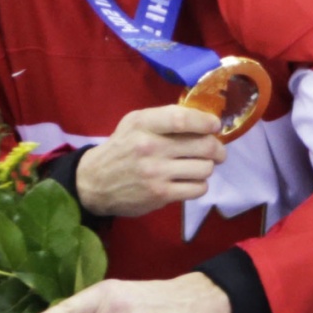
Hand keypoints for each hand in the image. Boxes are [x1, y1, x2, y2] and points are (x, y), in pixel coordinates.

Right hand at [73, 104, 225, 216]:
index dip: (205, 122)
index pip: (182, 119)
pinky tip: (190, 181)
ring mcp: (156, 173)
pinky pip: (198, 189)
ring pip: (204, 168)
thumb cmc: (122, 148)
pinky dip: (200, 185)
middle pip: (203, 146)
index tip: (215, 125)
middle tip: (217, 152)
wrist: (95, 182)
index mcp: (144, 124)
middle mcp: (150, 146)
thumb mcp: (134, 123)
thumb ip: (164, 118)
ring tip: (198, 167)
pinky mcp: (160, 194)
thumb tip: (203, 120)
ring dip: (207, 168)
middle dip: (217, 149)